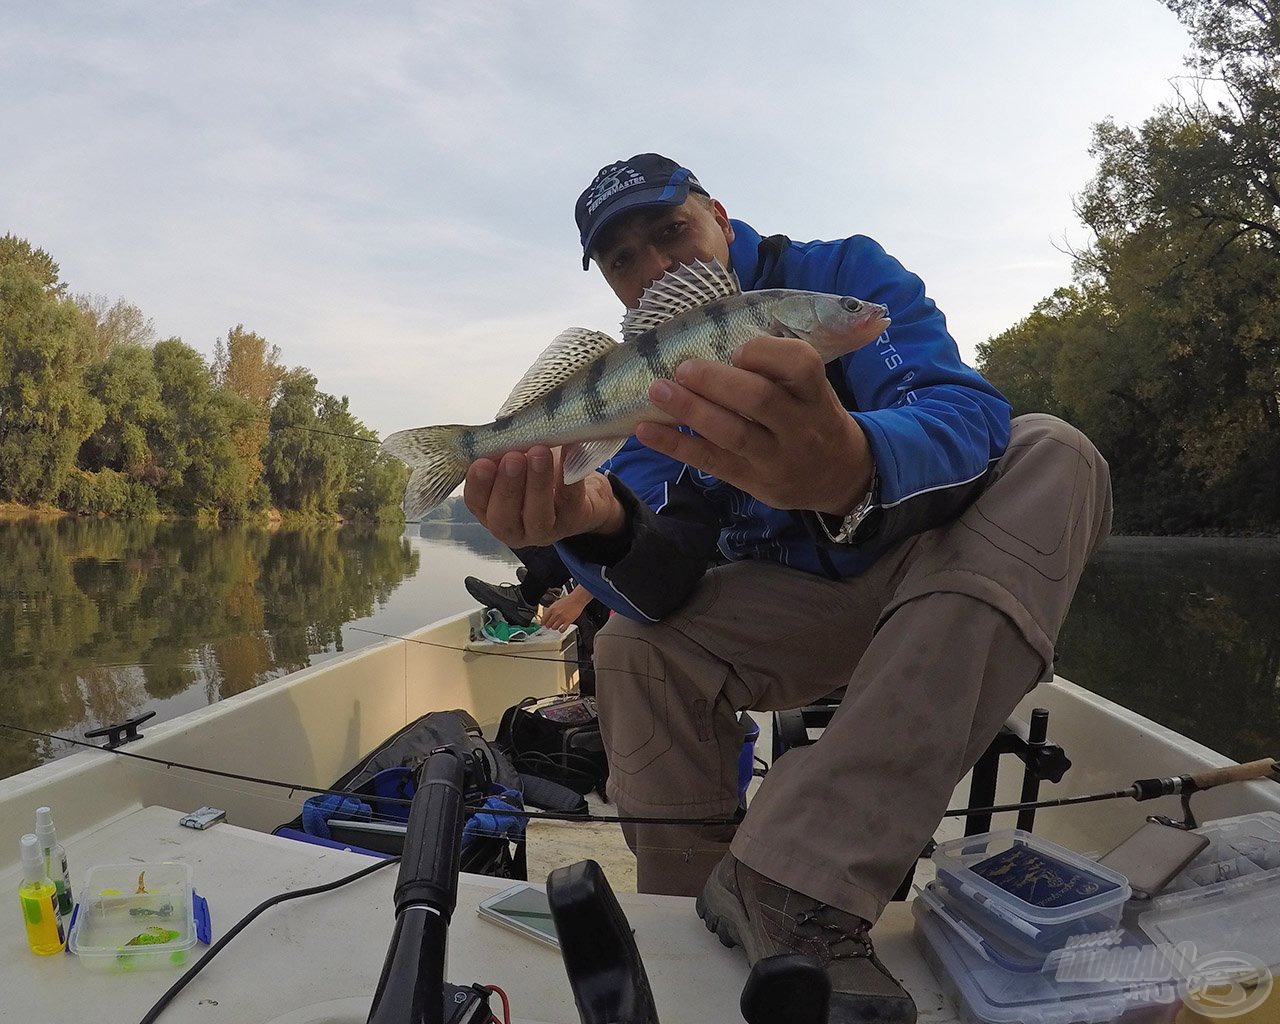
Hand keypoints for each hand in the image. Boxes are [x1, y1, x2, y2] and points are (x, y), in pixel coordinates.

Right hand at [464, 445, 624, 548]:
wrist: (576, 480)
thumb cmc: (535, 467)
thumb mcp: (515, 457)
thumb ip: (502, 450)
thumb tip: (499, 434)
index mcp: (490, 510)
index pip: (477, 502)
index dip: (477, 485)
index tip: (482, 462)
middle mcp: (515, 527)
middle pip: (504, 518)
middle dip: (507, 487)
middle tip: (513, 457)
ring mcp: (545, 530)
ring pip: (538, 516)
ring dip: (537, 484)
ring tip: (539, 452)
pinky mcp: (574, 519)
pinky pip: (570, 498)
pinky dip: (570, 474)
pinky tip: (570, 448)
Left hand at [540, 585, 593, 630]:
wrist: (577, 599)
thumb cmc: (568, 601)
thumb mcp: (556, 604)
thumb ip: (551, 610)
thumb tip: (547, 617)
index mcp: (552, 609)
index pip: (543, 619)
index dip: (543, 623)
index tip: (544, 624)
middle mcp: (556, 613)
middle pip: (548, 625)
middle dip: (549, 626)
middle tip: (551, 625)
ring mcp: (562, 618)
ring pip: (554, 628)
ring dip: (555, 628)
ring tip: (558, 625)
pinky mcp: (568, 621)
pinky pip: (562, 630)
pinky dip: (561, 630)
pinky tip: (562, 628)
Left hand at [635, 336, 872, 514]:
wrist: (839, 477)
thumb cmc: (813, 417)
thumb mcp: (814, 390)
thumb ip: (781, 366)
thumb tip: (720, 332)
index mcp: (816, 394)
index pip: (801, 366)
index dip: (767, 353)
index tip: (738, 349)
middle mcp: (800, 427)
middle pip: (759, 400)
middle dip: (717, 382)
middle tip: (683, 368)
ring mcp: (776, 458)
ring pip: (732, 434)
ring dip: (690, 411)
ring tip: (657, 390)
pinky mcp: (752, 481)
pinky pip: (711, 462)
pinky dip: (676, 445)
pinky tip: (647, 429)